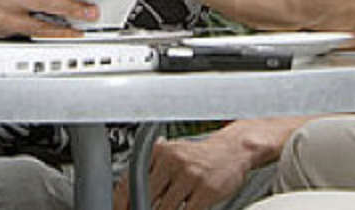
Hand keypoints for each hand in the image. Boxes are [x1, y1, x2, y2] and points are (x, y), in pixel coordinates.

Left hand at [114, 130, 254, 209]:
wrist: (233, 151)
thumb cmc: (200, 156)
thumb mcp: (173, 152)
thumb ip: (152, 167)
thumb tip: (127, 191)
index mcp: (160, 151)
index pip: (131, 180)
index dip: (122, 201)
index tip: (121, 209)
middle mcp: (173, 161)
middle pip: (146, 197)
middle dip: (142, 209)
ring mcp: (190, 176)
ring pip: (165, 209)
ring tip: (169, 207)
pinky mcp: (206, 191)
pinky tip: (185, 209)